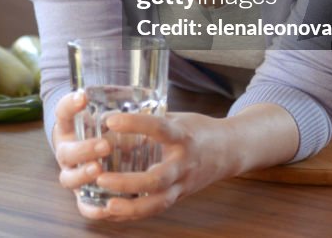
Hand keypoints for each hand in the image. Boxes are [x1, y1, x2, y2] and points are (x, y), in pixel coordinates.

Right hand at [51, 91, 113, 218]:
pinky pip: (83, 206)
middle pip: (66, 152)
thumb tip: (142, 103)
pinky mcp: (84, 195)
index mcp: (70, 128)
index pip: (63, 113)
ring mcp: (73, 175)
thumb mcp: (109, 116)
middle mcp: (67, 152)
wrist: (94, 152)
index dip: (69, 105)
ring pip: (69, 179)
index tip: (83, 97)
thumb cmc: (106, 130)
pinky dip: (92, 209)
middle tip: (105, 145)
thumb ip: (118, 111)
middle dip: (84, 149)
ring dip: (83, 176)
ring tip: (99, 170)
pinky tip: (106, 208)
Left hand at [87, 111, 226, 220]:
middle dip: (128, 182)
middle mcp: (184, 163)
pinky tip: (114, 213)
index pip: (159, 129)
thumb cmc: (197, 130)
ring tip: (107, 205)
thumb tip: (108, 116)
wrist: (229, 151)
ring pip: (158, 203)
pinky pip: (156, 210)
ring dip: (131, 207)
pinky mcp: (179, 196)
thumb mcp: (176, 119)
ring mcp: (183, 184)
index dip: (135, 124)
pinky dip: (134, 215)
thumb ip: (147, 120)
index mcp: (183, 136)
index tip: (111, 121)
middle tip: (101, 177)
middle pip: (158, 179)